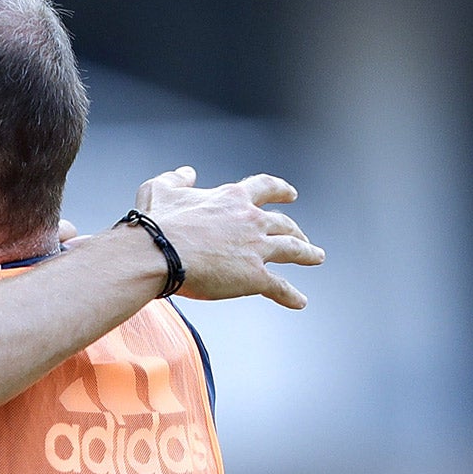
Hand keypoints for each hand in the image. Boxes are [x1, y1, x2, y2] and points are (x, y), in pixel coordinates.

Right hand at [136, 167, 322, 309]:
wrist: (158, 254)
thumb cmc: (156, 224)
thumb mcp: (160, 190)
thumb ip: (177, 179)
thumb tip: (187, 172)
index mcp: (232, 199)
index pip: (265, 188)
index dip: (280, 190)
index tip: (291, 194)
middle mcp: (251, 220)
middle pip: (284, 223)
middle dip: (296, 230)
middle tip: (302, 236)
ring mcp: (257, 249)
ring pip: (292, 250)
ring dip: (307, 253)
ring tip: (316, 257)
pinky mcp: (255, 277)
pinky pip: (280, 287)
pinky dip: (291, 295)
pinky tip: (299, 301)